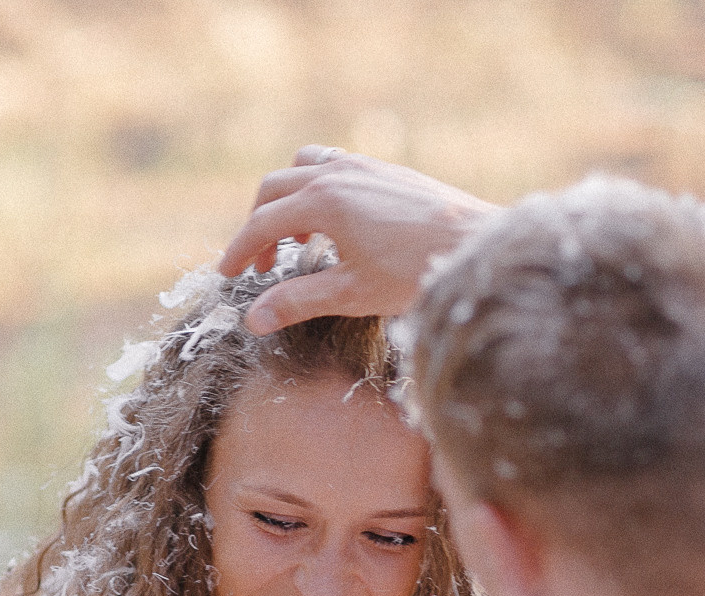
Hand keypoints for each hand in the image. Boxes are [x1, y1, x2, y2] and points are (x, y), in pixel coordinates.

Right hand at [218, 147, 497, 334]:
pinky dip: (318, 187)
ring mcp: (363, 166)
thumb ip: (298, 302)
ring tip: (298, 239)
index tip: (228, 275)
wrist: (476, 245)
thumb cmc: (417, 272)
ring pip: (304, 168)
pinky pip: (335, 165)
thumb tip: (252, 320)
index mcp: (323, 201)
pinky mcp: (386, 170)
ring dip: (288, 199)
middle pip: (274, 189)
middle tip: (261, 265)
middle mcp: (337, 173)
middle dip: (259, 225)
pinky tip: (336, 221)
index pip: (262, 223)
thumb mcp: (351, 294)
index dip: (239, 250)